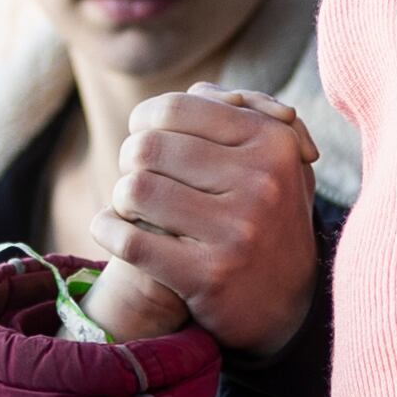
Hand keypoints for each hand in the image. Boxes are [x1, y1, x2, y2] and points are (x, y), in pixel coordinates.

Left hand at [100, 86, 321, 353]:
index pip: (175, 108)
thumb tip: (199, 90)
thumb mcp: (274, 159)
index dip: (144, 121)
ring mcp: (237, 231)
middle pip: (147, 147)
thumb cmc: (267, 216)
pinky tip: (112, 229)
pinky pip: (130, 240)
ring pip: (134, 190)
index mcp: (273, 141)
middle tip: (137, 179)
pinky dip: (107, 230)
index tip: (146, 139)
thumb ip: (239, 113)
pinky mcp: (210, 276)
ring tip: (130, 206)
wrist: (289, 306)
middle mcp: (261, 182)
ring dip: (120, 197)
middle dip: (129, 161)